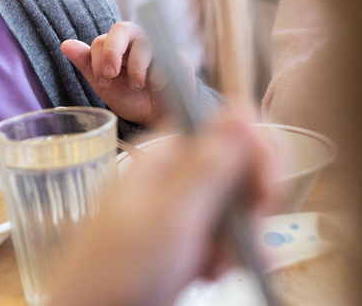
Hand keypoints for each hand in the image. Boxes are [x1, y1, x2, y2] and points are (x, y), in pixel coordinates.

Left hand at [49, 105, 277, 305]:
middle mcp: (169, 177)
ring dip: (239, 238)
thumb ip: (210, 164)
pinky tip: (210, 274)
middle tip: (240, 236)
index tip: (263, 191)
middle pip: (235, 169)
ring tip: (215, 265)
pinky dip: (225, 257)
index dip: (253, 154)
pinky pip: (220, 238)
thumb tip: (239, 108)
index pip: (224, 128)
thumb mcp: (172, 215)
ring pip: (233, 208)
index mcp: (162, 156)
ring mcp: (174, 209)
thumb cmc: (118, 268)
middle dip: (250, 205)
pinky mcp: (179, 241)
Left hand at [62, 21, 193, 126]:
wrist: (156, 118)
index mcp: (116, 45)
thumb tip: (65, 44)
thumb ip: (87, 63)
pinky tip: (156, 86)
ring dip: (137, 67)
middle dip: (113, 52)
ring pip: (145, 43)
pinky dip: (159, 73)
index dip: (98, 59)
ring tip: (137, 86)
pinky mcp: (179, 59)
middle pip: (123, 28)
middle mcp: (137, 41)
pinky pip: (169, 57)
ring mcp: (159, 48)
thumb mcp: (104, 84)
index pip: (102, 41)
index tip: (101, 80)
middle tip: (111, 74)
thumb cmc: (129, 97)